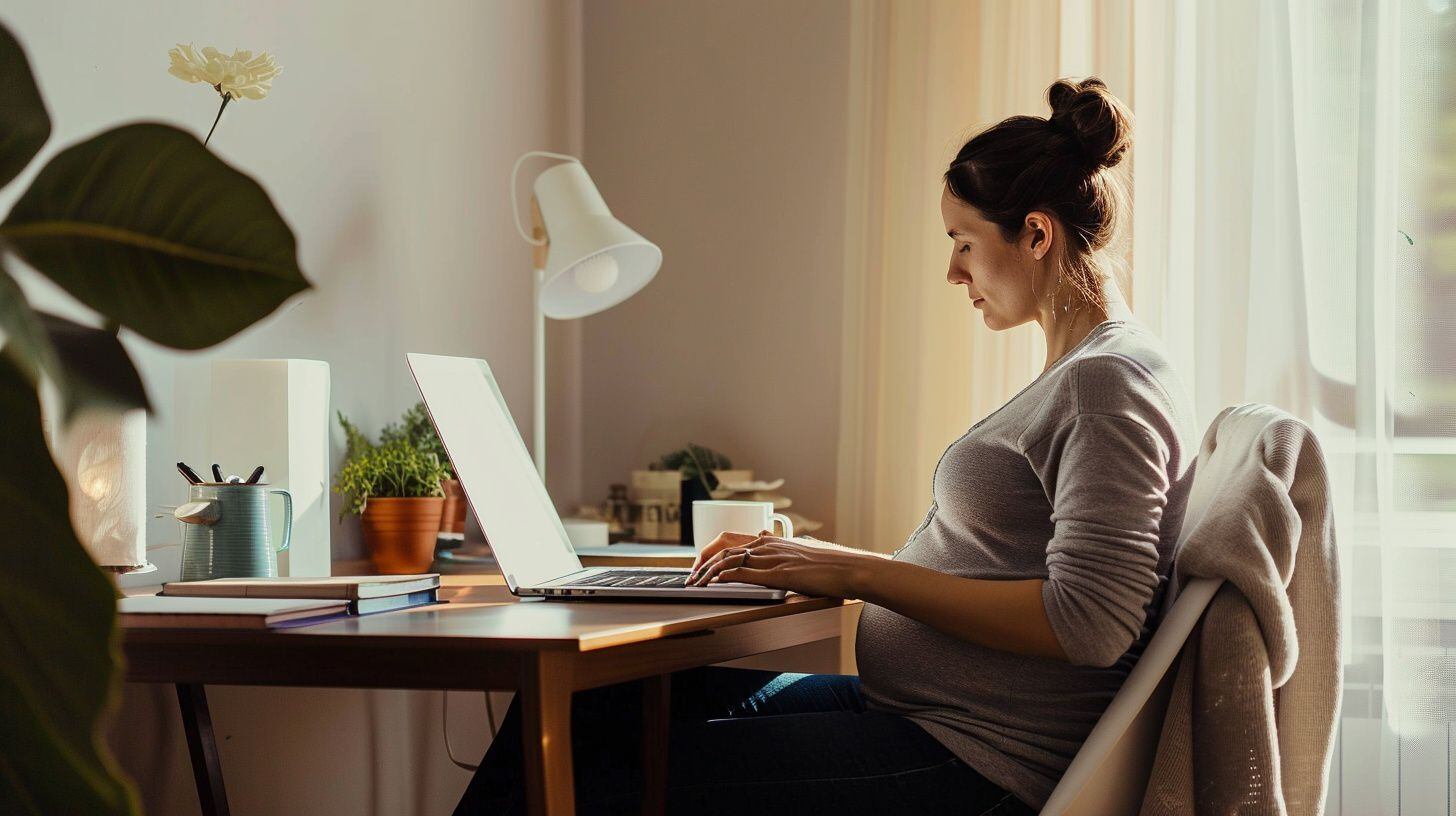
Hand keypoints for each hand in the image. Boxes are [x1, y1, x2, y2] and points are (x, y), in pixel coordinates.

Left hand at [687, 530, 876, 597]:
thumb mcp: (804, 553)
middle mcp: (770, 546)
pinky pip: (744, 572)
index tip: (702, 566)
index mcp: (774, 542)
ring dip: (707, 572)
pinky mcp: (778, 574)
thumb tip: (769, 541)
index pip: (734, 542)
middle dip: (703, 563)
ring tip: (695, 583)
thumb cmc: (832, 565)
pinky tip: (714, 584)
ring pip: (729, 559)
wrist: (851, 568)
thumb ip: (784, 551)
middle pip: (724, 548)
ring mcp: (773, 559)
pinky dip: (724, 577)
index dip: (713, 554)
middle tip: (691, 577)